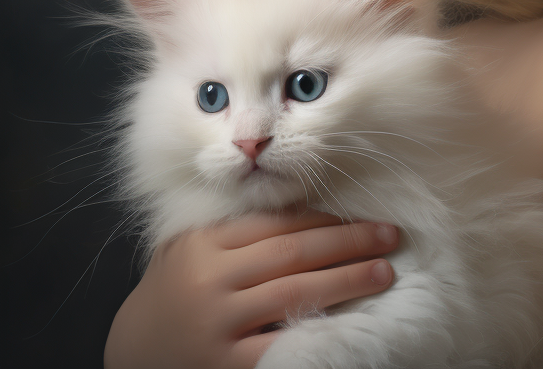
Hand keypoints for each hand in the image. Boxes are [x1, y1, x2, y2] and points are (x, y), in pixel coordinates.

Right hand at [103, 210, 399, 368]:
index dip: (326, 218)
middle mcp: (210, 280)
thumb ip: (240, 229)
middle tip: (390, 235)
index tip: (365, 212)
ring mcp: (217, 325)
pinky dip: (318, 330)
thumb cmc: (175, 291)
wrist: (132, 351)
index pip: (278, 223)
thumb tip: (313, 209)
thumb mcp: (194, 248)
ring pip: (296, 293)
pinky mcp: (224, 366)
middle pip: (293, 253)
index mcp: (205, 243)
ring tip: (383, 271)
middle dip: (348, 241)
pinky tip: (350, 322)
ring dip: (347, 280)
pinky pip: (281, 344)